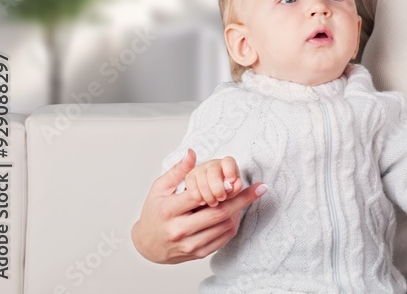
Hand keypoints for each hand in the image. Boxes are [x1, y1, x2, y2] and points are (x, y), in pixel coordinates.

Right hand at [131, 149, 267, 263]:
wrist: (147, 245)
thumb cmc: (155, 212)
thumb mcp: (159, 189)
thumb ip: (177, 171)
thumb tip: (192, 153)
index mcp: (169, 210)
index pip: (200, 195)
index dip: (222, 186)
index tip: (240, 179)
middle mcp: (178, 230)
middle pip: (218, 213)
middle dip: (242, 200)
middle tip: (260, 189)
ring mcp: (189, 244)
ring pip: (223, 226)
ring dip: (238, 211)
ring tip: (247, 198)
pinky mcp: (197, 253)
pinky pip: (223, 239)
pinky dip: (233, 225)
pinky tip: (237, 213)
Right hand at [184, 157, 241, 207]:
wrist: (211, 193)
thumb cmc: (225, 189)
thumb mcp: (233, 189)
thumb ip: (236, 187)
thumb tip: (237, 184)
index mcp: (226, 163)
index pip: (228, 161)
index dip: (230, 170)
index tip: (232, 181)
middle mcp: (212, 164)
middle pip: (214, 173)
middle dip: (218, 189)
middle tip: (222, 198)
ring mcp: (200, 169)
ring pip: (203, 182)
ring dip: (209, 195)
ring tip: (214, 203)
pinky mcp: (189, 177)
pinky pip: (192, 187)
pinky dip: (198, 196)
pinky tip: (203, 201)